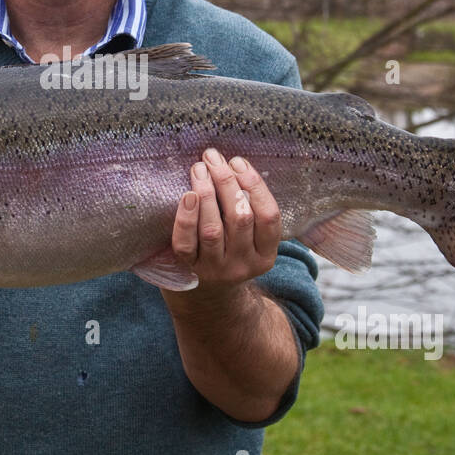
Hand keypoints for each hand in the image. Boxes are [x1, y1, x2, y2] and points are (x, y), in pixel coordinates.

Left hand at [171, 148, 280, 293]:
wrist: (207, 298)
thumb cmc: (229, 252)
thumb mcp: (250, 240)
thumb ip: (249, 210)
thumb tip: (234, 164)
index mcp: (265, 255)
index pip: (269, 217)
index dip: (254, 186)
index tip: (238, 162)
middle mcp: (243, 264)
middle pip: (240, 218)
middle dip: (227, 182)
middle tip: (213, 157)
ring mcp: (215, 269)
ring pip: (212, 229)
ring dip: (206, 193)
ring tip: (199, 168)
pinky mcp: (189, 270)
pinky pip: (185, 243)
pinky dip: (185, 218)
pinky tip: (187, 195)